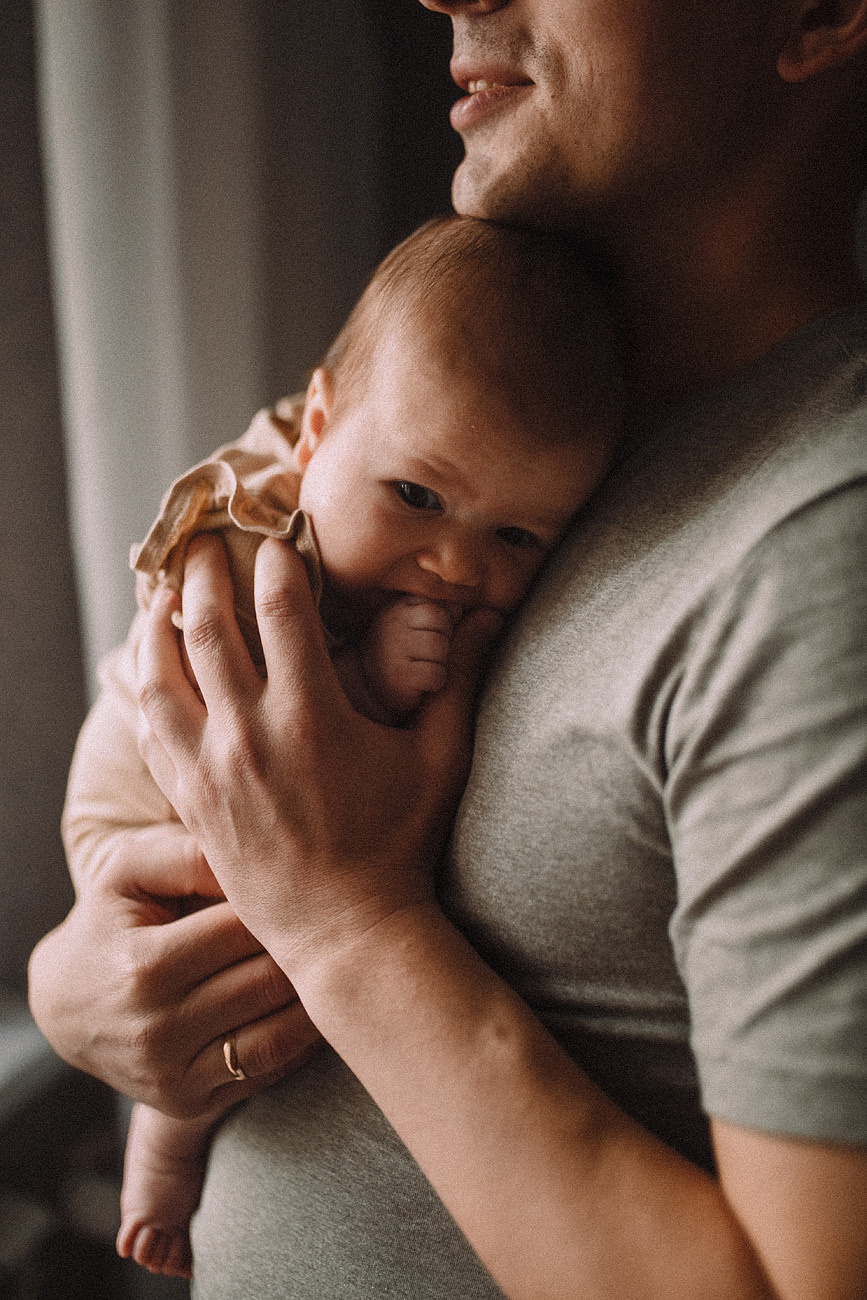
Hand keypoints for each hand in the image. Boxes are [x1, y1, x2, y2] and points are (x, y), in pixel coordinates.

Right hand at [28, 821, 320, 1117]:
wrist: (65, 1006)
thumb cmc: (110, 920)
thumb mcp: (131, 870)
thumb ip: (189, 856)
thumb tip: (257, 859)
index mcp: (144, 967)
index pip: (243, 929)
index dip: (283, 901)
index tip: (314, 882)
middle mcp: (157, 1030)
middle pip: (268, 981)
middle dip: (309, 945)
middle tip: (344, 919)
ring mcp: (173, 1075)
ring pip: (279, 1031)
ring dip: (316, 994)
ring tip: (340, 957)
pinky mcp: (189, 1102)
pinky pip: (270, 1068)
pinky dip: (302, 1036)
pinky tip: (315, 1001)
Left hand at [136, 534, 500, 982]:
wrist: (348, 933)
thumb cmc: (402, 845)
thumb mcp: (441, 759)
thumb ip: (459, 679)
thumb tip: (486, 613)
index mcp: (312, 715)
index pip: (280, 611)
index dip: (275, 565)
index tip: (275, 542)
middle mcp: (250, 735)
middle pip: (207, 629)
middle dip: (201, 576)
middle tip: (202, 546)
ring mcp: (211, 770)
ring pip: (161, 677)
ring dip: (157, 626)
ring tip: (162, 597)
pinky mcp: (191, 802)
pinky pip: (151, 731)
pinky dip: (143, 691)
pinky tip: (148, 671)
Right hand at [361, 596, 457, 714]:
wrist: (371, 687)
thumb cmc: (401, 652)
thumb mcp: (413, 625)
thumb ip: (437, 612)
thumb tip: (458, 608)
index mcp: (398, 609)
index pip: (435, 607)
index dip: (442, 623)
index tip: (429, 635)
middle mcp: (393, 625)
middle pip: (441, 623)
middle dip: (443, 641)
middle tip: (427, 655)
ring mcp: (394, 650)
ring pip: (440, 647)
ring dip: (439, 662)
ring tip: (423, 667)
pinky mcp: (400, 676)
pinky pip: (436, 674)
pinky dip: (435, 682)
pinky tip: (421, 683)